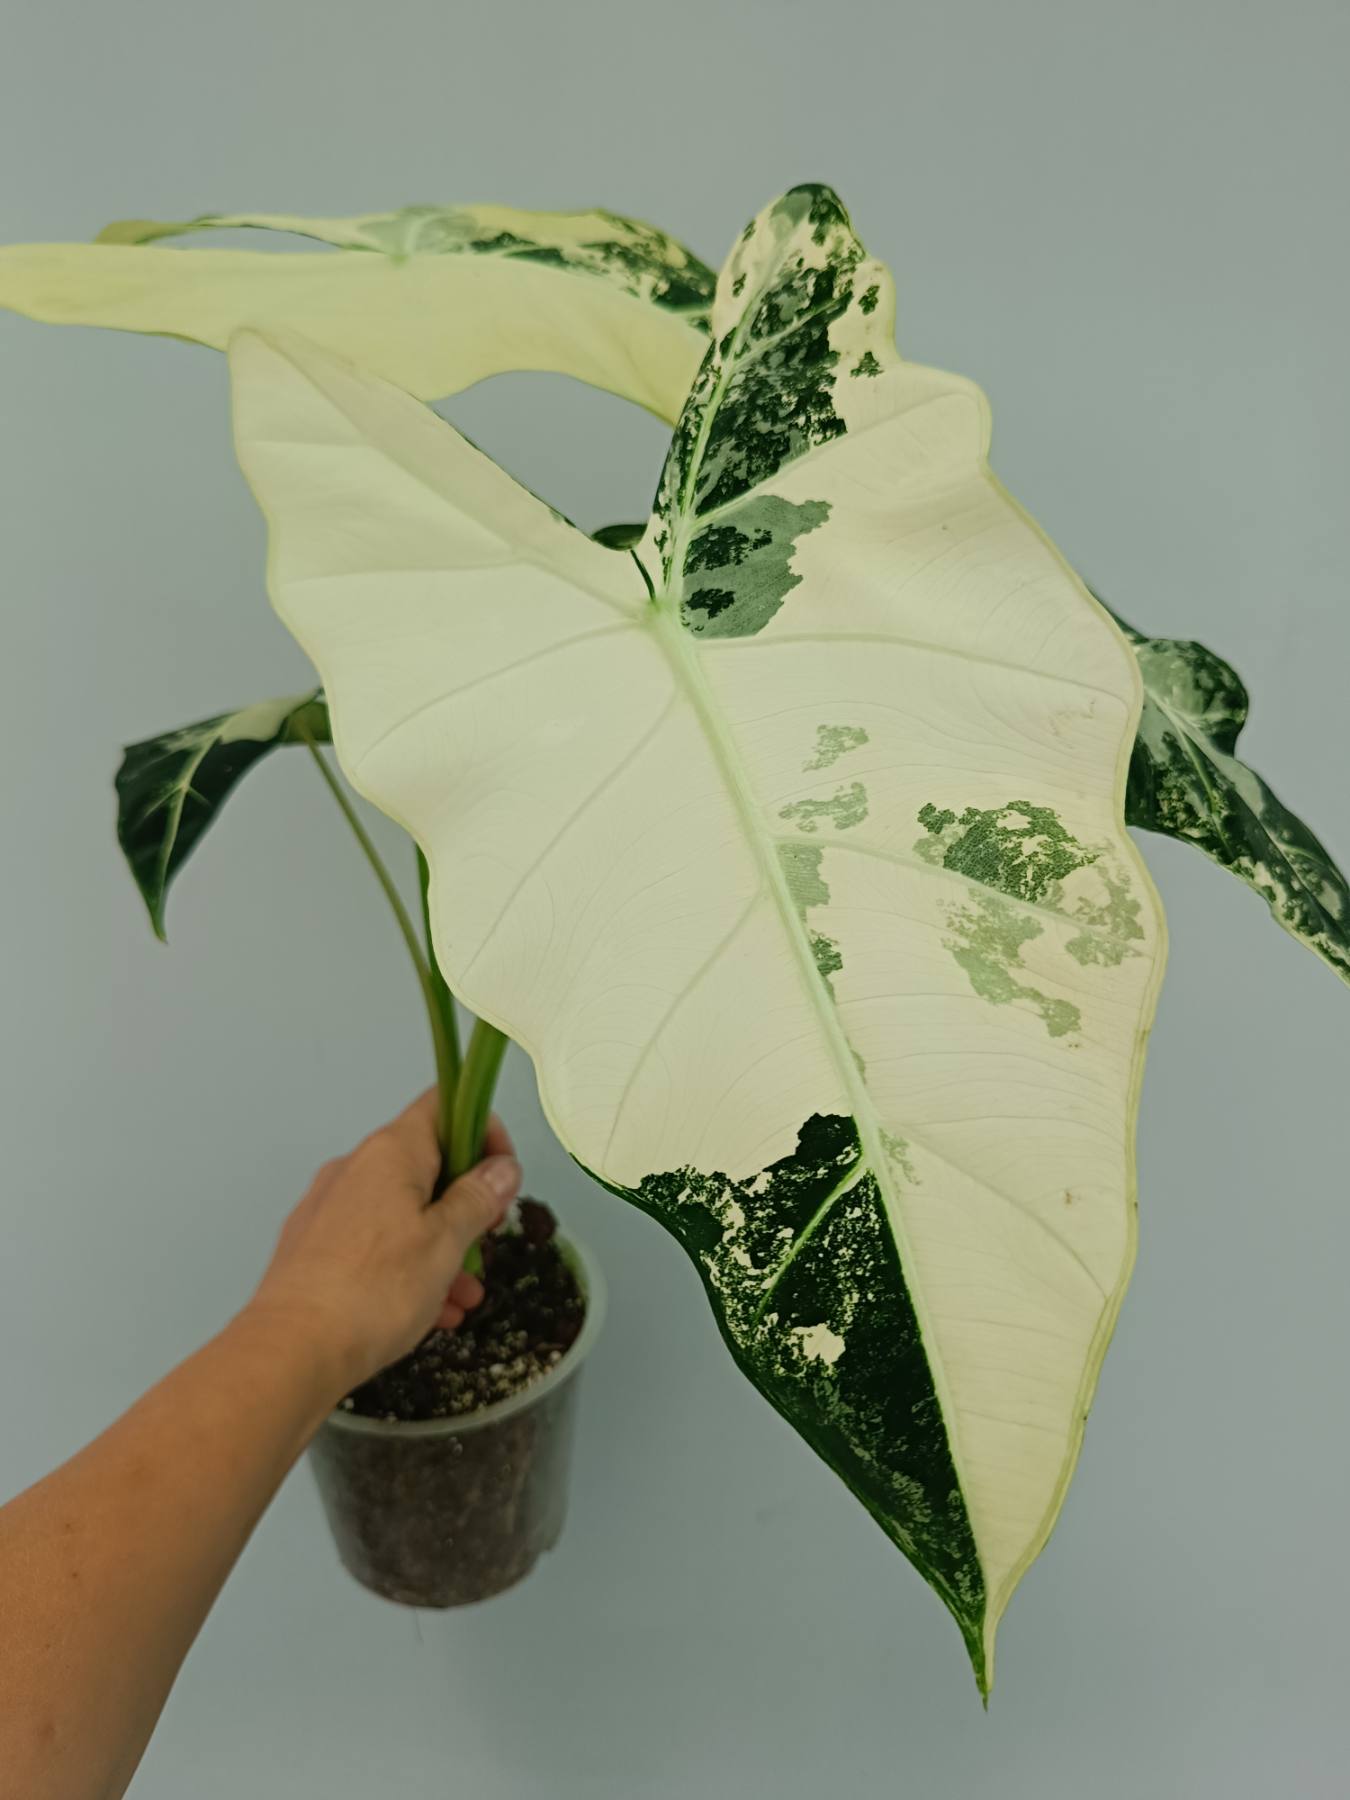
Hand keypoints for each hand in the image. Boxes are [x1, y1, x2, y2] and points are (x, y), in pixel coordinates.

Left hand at [245, 1089, 520, 1396]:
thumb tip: (502, 1167)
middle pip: (425, 1167)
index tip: (502, 1182)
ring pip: (401, 1213)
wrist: (291, 1351)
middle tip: (484, 1249)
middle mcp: (355, 1168)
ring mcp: (329, 1208)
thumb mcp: (445, 1243)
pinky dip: (405, 1267)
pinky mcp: (313, 1248)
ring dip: (441, 1247)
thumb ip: (478, 1199)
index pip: (444, 1107)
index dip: (483, 1133)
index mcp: (391, 1152)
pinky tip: (428, 1315)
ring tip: (462, 1300)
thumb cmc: (378, 1289)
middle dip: (465, 1207)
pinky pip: (373, 1244)